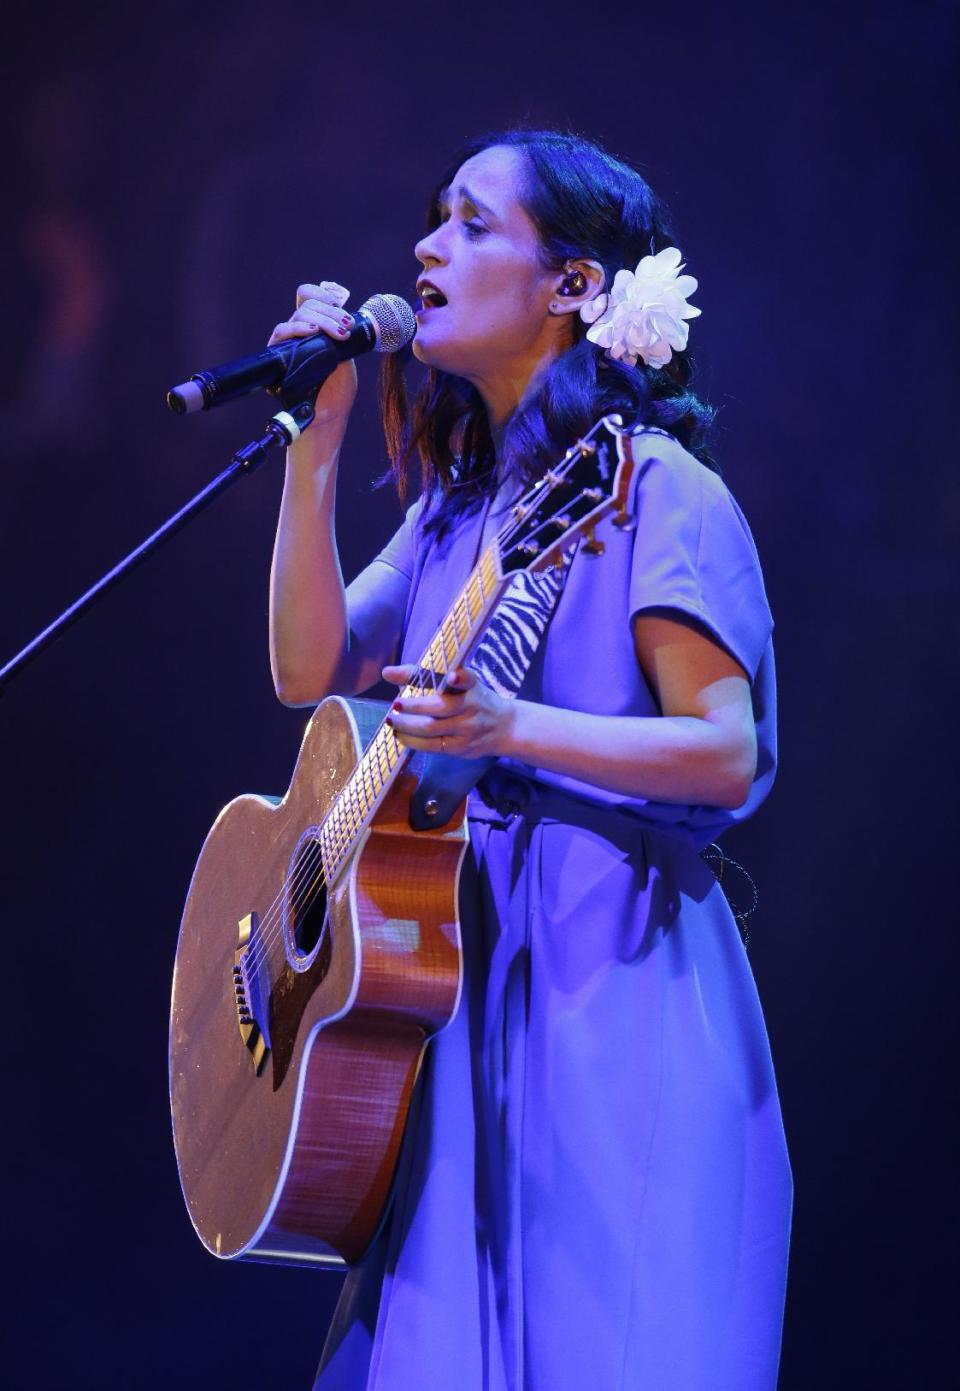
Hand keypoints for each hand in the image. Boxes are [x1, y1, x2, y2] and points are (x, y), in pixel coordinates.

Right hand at [268, 281, 357, 426]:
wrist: (329, 413)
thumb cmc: (338, 388)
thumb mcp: (347, 355)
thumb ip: (341, 334)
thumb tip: (340, 315)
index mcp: (315, 327)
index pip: (309, 297)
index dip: (322, 294)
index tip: (339, 303)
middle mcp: (299, 331)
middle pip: (307, 304)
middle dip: (330, 311)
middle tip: (346, 327)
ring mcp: (288, 341)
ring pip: (298, 315)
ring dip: (321, 319)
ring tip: (337, 332)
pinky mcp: (278, 353)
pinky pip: (281, 331)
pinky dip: (297, 328)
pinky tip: (312, 332)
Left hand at [383, 664, 514, 758]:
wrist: (504, 727)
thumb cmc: (473, 699)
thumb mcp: (458, 682)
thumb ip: (423, 675)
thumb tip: (387, 673)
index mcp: (472, 686)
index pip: (467, 679)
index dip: (460, 678)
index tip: (453, 676)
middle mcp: (471, 706)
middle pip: (442, 707)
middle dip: (415, 706)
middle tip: (395, 705)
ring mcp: (467, 729)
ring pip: (433, 729)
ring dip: (407, 726)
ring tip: (391, 721)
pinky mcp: (461, 748)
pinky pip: (433, 746)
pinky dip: (413, 741)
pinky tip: (401, 735)